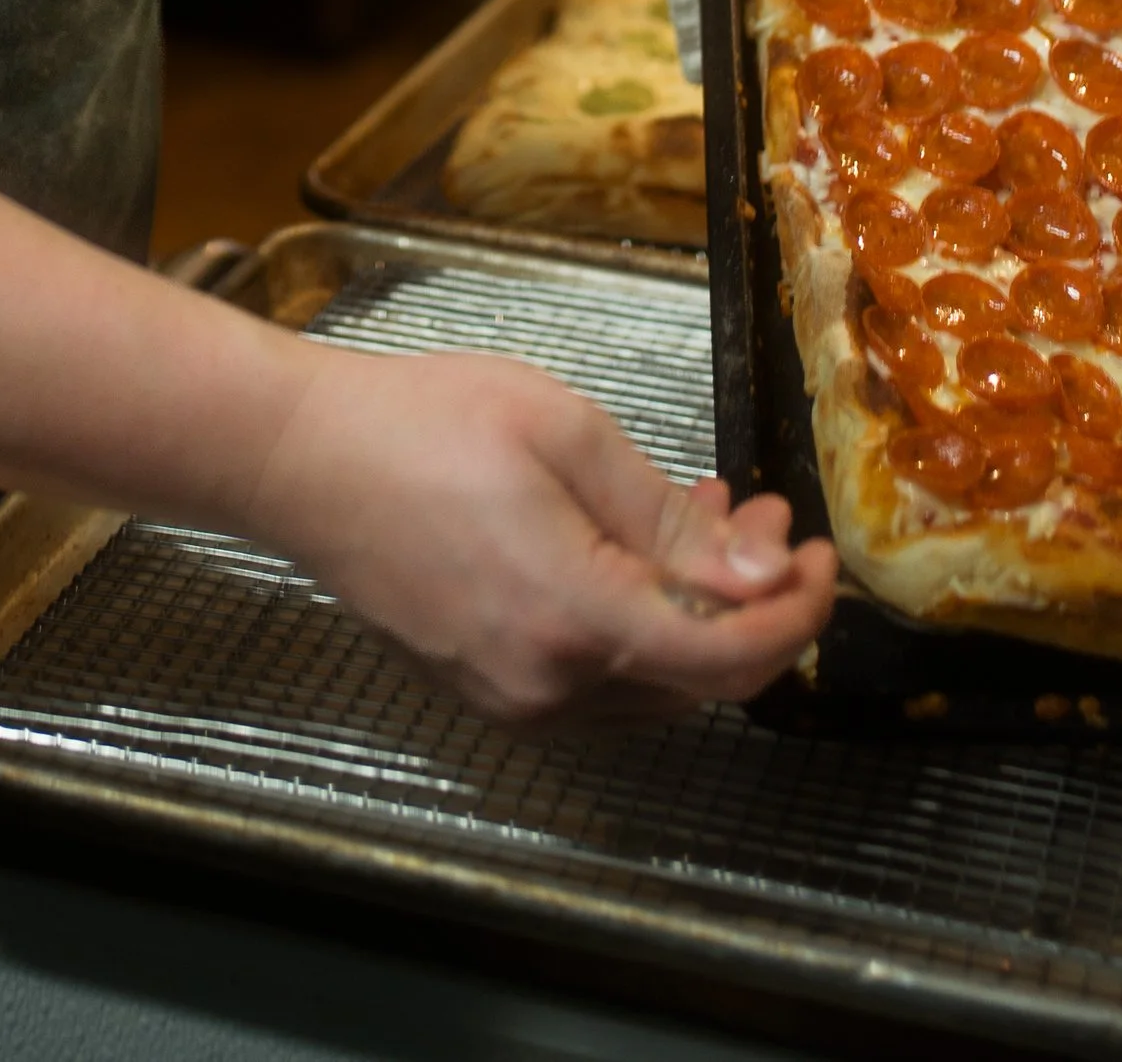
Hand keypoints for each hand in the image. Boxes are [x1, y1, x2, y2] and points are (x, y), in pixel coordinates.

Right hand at [243, 342, 837, 718]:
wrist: (301, 458)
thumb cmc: (426, 422)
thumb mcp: (565, 433)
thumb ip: (670, 518)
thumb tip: (759, 573)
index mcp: (574, 618)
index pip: (728, 655)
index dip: (794, 614)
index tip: (820, 555)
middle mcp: (547, 685)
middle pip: (698, 680)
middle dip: (753, 605)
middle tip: (768, 521)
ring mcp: (512, 698)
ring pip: (651, 683)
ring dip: (699, 611)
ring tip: (709, 517)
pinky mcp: (486, 687)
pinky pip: (596, 677)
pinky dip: (640, 624)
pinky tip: (637, 551)